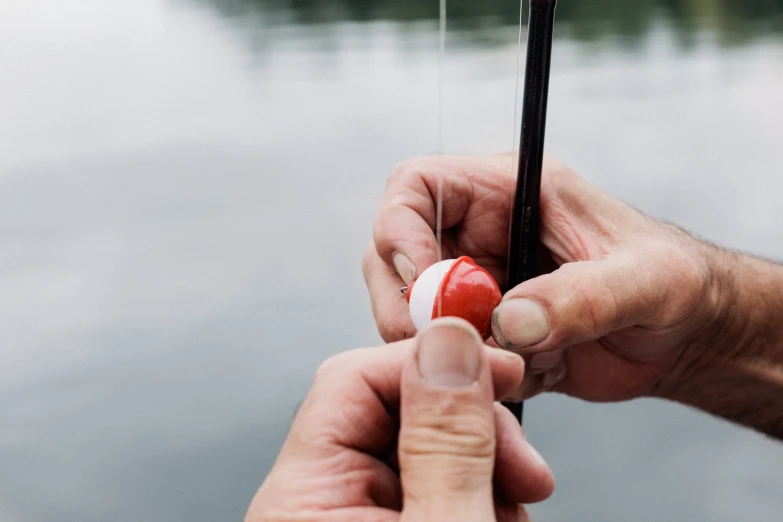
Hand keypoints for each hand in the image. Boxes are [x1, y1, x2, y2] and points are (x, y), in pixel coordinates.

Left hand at [246, 318, 553, 520]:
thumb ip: (446, 441)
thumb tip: (448, 344)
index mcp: (305, 496)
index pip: (355, 377)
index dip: (432, 361)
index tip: (498, 368)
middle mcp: (319, 501)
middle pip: (397, 412)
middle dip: (471, 431)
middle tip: (523, 467)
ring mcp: (351, 519)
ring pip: (424, 451)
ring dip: (482, 471)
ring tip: (512, 511)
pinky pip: (431, 488)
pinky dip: (475, 499)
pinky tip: (497, 521)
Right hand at [363, 153, 722, 402]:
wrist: (688, 335)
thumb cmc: (676, 282)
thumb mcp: (646, 280)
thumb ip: (582, 297)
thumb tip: (507, 321)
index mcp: (506, 193)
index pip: (416, 187)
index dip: (400, 230)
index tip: (423, 283)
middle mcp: (478, 236)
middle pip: (393, 257)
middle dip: (410, 306)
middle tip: (456, 342)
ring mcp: (476, 288)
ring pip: (411, 315)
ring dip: (451, 349)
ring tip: (523, 362)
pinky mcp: (483, 335)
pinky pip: (448, 359)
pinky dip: (480, 378)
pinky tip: (540, 374)